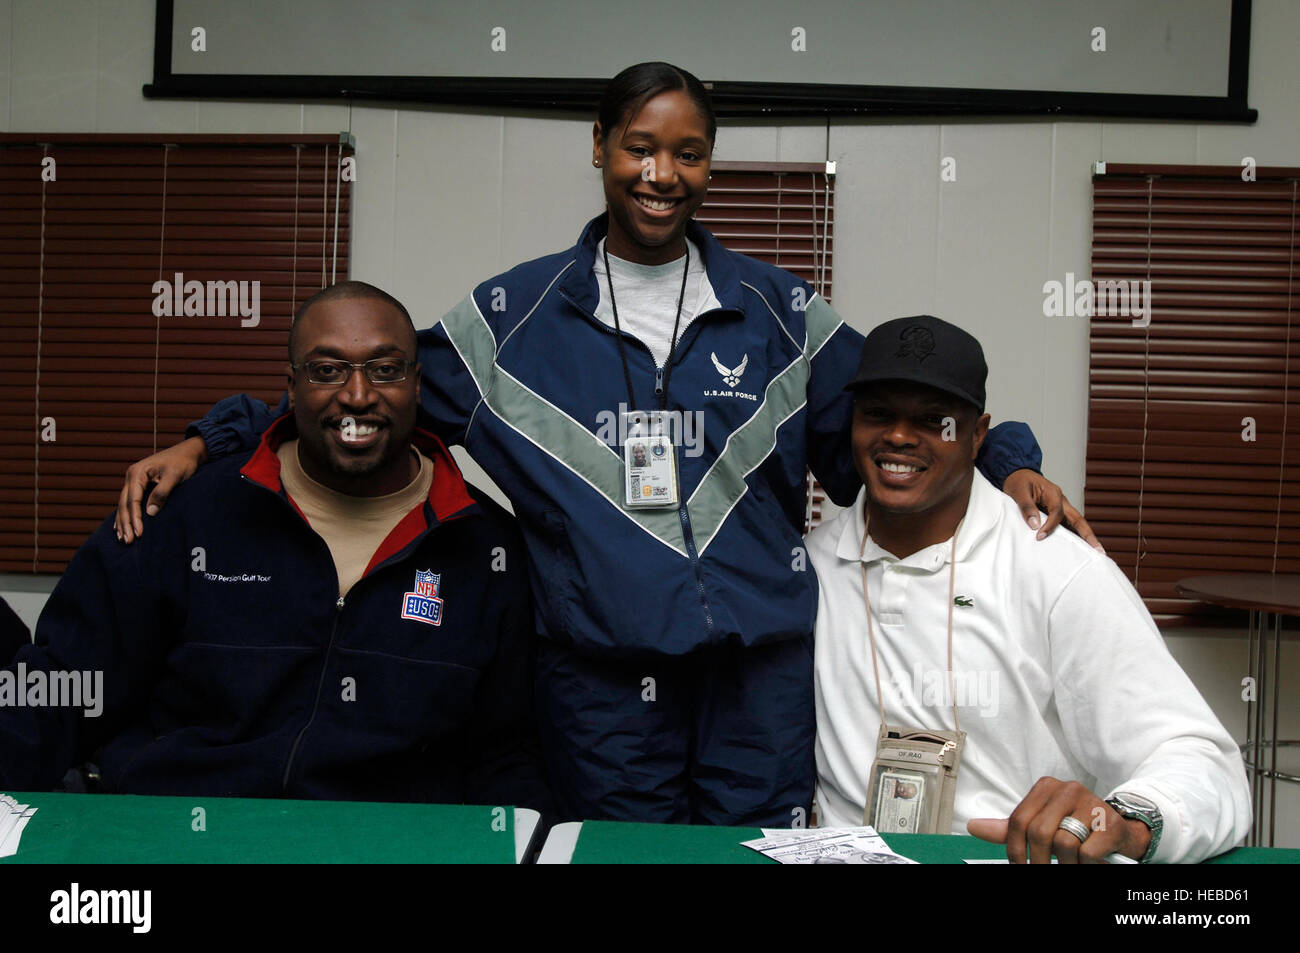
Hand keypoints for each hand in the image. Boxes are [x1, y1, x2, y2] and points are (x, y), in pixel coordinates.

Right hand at [115, 436, 207, 543]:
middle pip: (124, 504)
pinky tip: (121, 527)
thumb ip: (162, 493)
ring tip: (123, 539)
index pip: (133, 500)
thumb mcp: (174, 476)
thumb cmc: (183, 463)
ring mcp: (133, 481)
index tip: (139, 533)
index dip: (135, 518)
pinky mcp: (139, 485)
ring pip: (123, 505)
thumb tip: (150, 513)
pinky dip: (125, 515)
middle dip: (126, 523)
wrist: (189, 452)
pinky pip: (129, 503)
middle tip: (128, 541)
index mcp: (137, 472)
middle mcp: (131, 476)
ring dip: (123, 522)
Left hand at [967, 777, 1151, 863]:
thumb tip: (973, 827)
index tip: (1019, 866)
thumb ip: (1009, 828)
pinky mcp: (1110, 822)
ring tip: (1069, 864)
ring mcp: (1091, 804)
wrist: (1116, 831)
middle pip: (1039, 833)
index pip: (1018, 820)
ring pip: (1064, 844)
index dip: (1014, 849)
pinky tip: (1088, 861)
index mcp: (1045, 787)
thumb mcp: (1040, 825)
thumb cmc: (1072, 828)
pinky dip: (1084, 864)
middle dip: (1038, 861)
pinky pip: (1087, 852)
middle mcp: (1068, 789)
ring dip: (1065, 864)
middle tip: (1042, 871)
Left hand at [1002, 469, 1102, 550]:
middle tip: (1098, 550)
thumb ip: (1026, 507)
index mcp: (1053, 493)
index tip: (1039, 536)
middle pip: (1078, 519)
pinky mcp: (1057, 513)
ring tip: (1095, 552)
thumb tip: (1035, 525)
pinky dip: (1074, 535)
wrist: (1018, 476)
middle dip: (1088, 535)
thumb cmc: (1019, 482)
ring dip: (1085, 537)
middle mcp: (1061, 501)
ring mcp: (1061, 507)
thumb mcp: (1019, 491)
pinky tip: (1077, 548)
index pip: (1057, 512)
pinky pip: (1068, 525)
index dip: (1050, 526)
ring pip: (1076, 523)